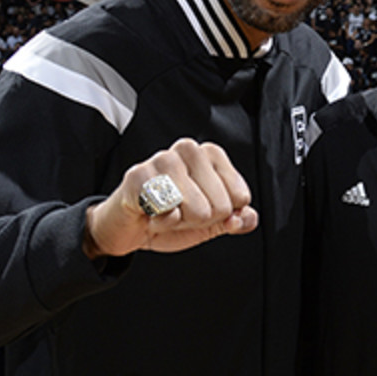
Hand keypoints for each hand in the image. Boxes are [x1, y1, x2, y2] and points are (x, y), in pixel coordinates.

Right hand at [83, 138, 257, 258]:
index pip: (240, 197)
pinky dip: (161, 224)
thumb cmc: (170, 216)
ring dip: (180, 222)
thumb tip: (248, 218)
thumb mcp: (212, 221)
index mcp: (211, 154)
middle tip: (179, 212)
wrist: (128, 226)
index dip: (223, 214)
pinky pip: (168, 212)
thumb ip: (236, 219)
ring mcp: (162, 160)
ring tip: (165, 212)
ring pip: (197, 210)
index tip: (202, 208)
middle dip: (200, 220)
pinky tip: (150, 214)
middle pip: (221, 206)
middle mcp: (188, 149)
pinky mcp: (138, 176)